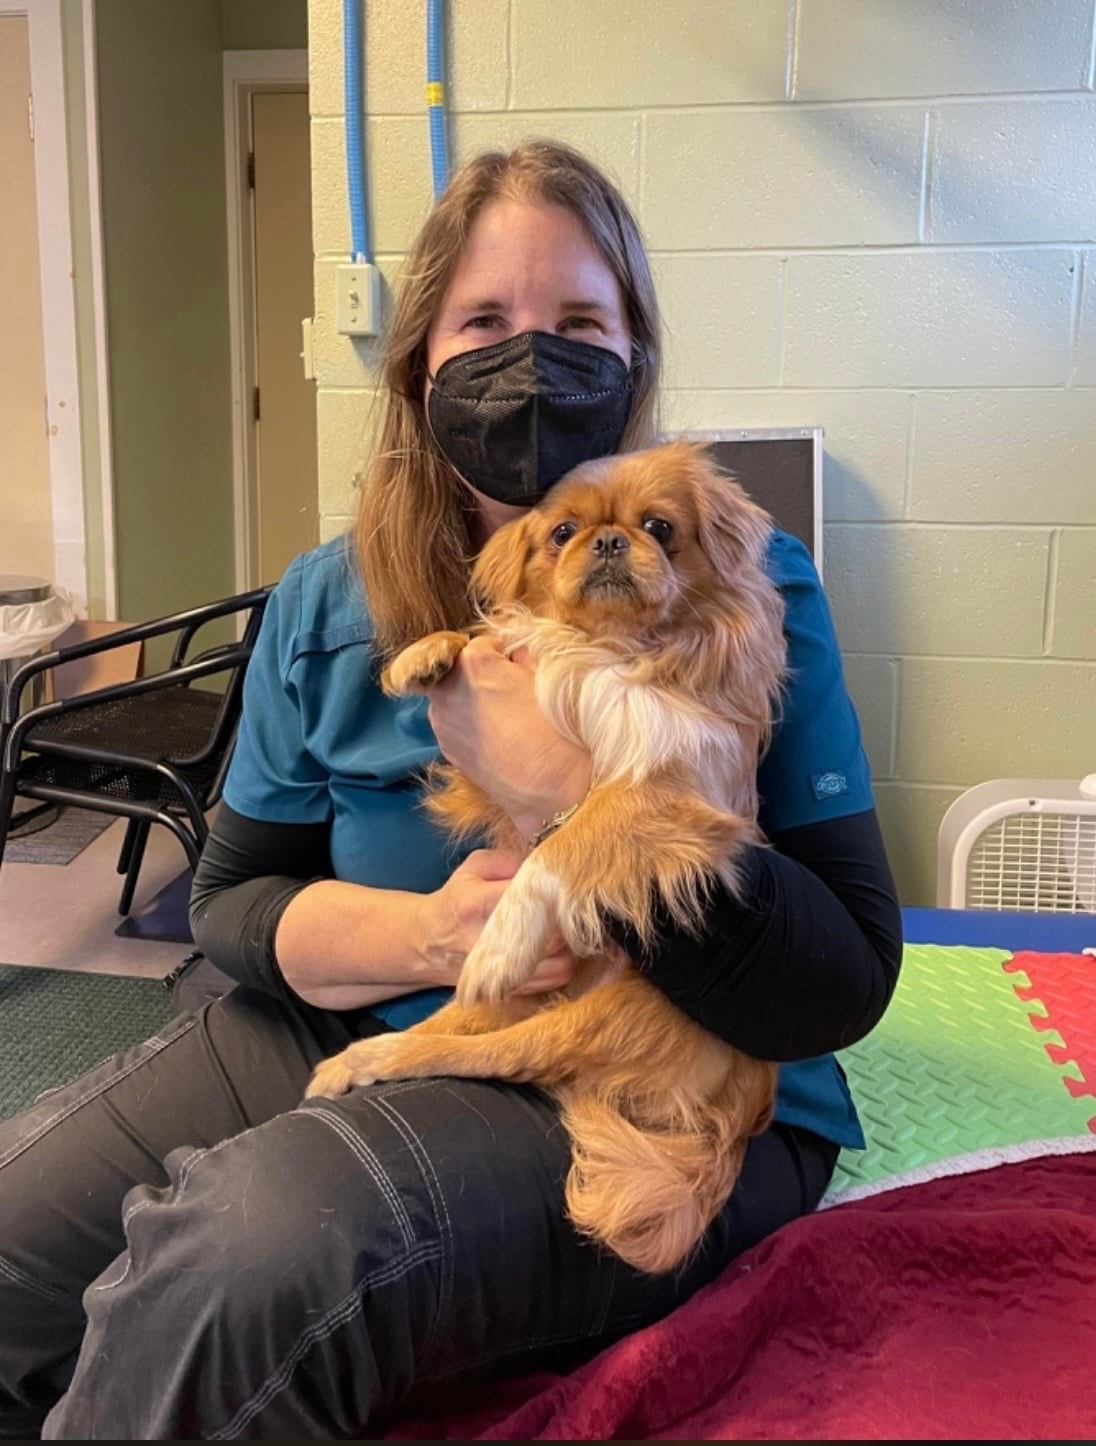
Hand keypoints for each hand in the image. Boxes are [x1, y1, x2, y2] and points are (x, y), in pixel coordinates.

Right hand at [418, 848, 574, 992]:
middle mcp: (484, 941)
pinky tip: (560, 950)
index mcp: (474, 903)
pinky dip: (564, 966)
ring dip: (571, 949)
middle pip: (546, 939)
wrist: (428, 942)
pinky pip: (551, 982)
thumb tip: (545, 866)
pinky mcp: (506, 988)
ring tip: (569, 932)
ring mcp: (495, 971)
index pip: (524, 901)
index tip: (563, 888)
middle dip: (567, 924)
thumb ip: (508, 860)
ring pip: (555, 966)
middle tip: (573, 910)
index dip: (551, 895)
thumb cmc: (456, 900)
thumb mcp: (473, 868)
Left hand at [426, 637, 591, 842]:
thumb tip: (515, 654)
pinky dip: (470, 723)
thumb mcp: (548, 680)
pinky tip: (497, 737)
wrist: (549, 791)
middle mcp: (447, 689)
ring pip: (455, 695)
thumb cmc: (556, 733)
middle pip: (462, 669)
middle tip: (513, 693)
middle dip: (483, 675)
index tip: (521, 670)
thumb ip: (524, 657)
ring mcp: (442, 721)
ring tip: (505, 718)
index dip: (505, 654)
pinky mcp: (444, 747)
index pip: (484, 643)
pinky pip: (455, 722)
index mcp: (473, 663)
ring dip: (473, 698)